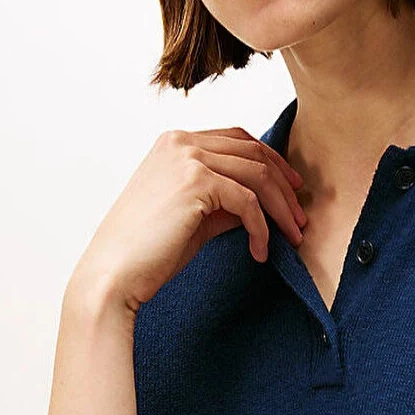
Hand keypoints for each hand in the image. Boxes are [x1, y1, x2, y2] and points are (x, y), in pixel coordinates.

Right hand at [69, 126, 306, 313]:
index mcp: (175, 142)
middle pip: (254, 153)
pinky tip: (260, 252)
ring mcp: (187, 158)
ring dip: (281, 209)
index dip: (272, 162)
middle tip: (300, 217)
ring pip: (258, 175)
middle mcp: (181, 142)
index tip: (292, 188)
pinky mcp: (196, 183)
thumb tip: (262, 202)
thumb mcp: (194, 214)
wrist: (113, 274)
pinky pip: (248, 202)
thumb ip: (225, 199)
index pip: (238, 139)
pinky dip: (261, 228)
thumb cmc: (147, 251)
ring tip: (293, 236)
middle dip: (285, 186)